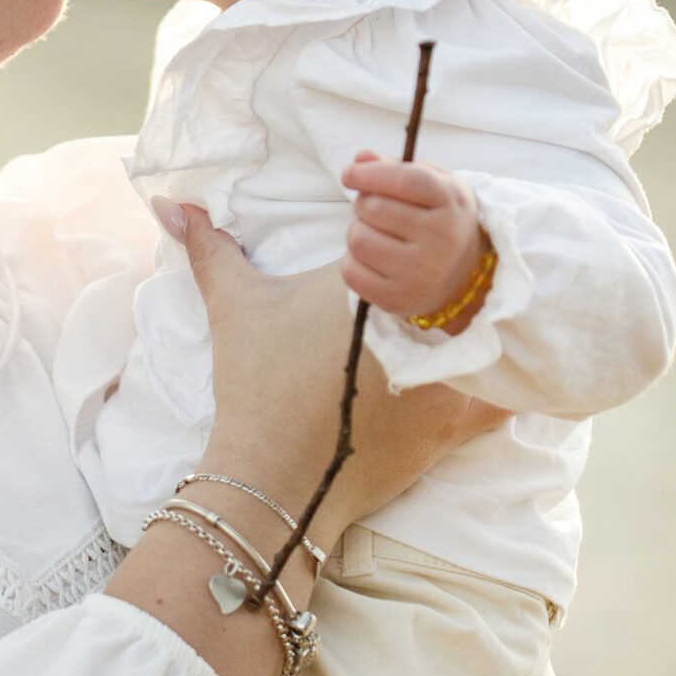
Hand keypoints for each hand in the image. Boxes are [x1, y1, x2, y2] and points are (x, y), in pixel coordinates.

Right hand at [180, 210, 506, 549]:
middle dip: (446, 272)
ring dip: (482, 322)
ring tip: (464, 320)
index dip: (401, 234)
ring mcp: (445, 371)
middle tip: (430, 280)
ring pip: (487, 327)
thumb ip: (208, 247)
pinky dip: (505, 381)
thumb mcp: (233, 306)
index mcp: (371, 279)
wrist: (274, 473)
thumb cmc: (256, 383)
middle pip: (454, 274)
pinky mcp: (459, 420)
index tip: (393, 238)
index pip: (405, 232)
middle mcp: (418, 317)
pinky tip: (496, 370)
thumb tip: (170, 202)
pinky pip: (505, 391)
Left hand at [340, 152, 485, 328]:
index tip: (349, 174)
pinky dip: (353, 262)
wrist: (463, 277)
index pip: (405, 181)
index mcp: (451, 204)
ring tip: (378, 236)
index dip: (371, 174)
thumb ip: (396, 168)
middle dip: (365, 205)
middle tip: (378, 213)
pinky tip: (374, 261)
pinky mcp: (398, 299)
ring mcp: (421, 272)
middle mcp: (441, 239)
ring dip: (358, 232)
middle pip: (373, 208)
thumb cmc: (439, 221)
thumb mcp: (432, 187)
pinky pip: (350, 271)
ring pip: (357, 239)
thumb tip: (360, 158)